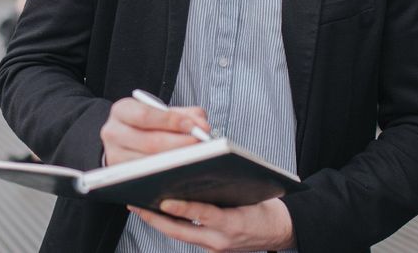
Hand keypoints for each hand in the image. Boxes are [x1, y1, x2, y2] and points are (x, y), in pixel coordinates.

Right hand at [100, 97, 208, 165]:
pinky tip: (182, 170)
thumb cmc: (147, 125)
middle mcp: (113, 132)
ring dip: (176, 161)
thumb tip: (202, 126)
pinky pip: (147, 177)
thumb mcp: (163, 113)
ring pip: (149, 163)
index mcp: (122, 111)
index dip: (171, 121)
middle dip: (179, 144)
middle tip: (199, 144)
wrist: (124, 139)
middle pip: (149, 142)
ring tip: (195, 158)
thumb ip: (185, 115)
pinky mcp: (120, 175)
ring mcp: (114, 156)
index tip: (193, 126)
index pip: (146, 115)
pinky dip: (167, 174)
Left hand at [129, 198, 294, 251]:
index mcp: (234, 224)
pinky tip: (160, 214)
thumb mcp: (251, 193)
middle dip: (156, 219)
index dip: (183, 209)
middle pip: (181, 232)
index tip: (164, 201)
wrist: (281, 231)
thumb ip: (225, 187)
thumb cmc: (266, 208)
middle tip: (136, 205)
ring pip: (180, 236)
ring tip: (141, 207)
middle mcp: (221, 241)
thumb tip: (197, 172)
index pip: (204, 215)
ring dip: (160, 222)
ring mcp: (215, 249)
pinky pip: (187, 237)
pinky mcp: (212, 250)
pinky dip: (173, 225)